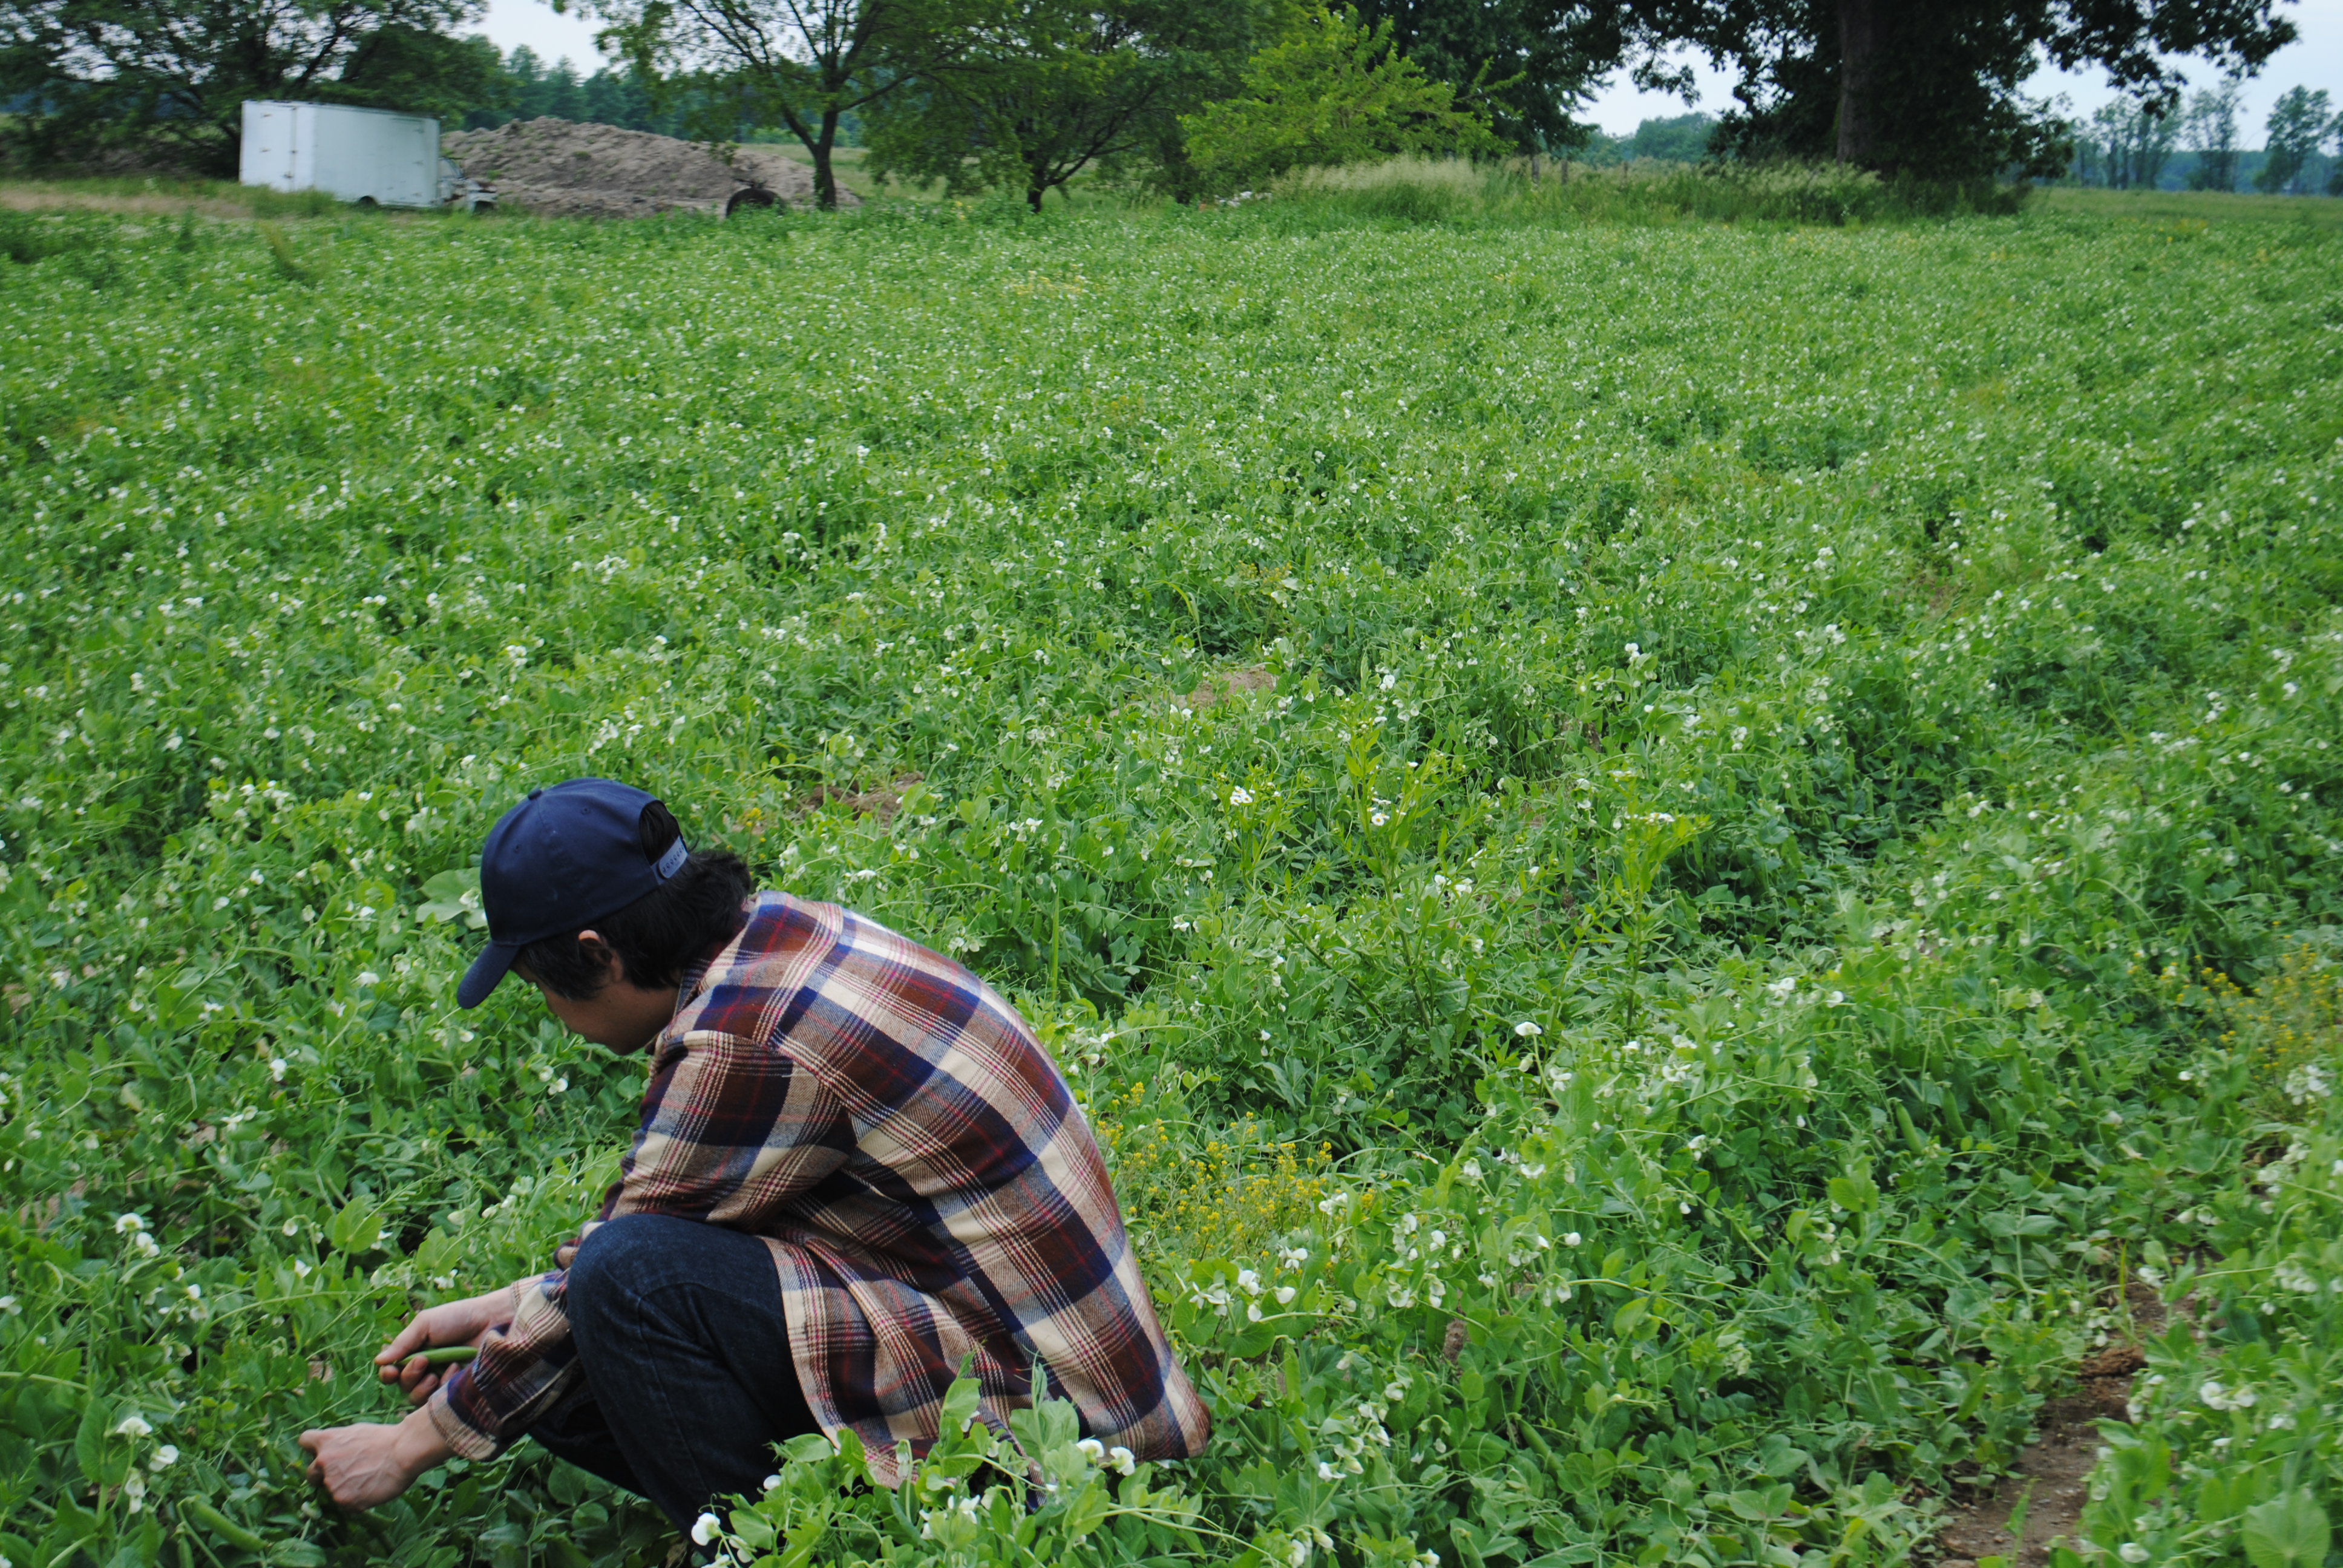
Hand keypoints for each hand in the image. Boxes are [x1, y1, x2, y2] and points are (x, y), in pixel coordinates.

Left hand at [300, 1407, 450, 1509]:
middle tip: (344, 1475)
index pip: (305, 1441)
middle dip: (322, 1476)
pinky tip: (371, 1491)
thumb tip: (334, 1451)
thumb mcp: (357, 1431)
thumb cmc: (386, 1439)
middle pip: (310, 1474)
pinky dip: (356, 1500)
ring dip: (343, 1489)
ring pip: (330, 1491)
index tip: (323, 1452)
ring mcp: (332, 1484)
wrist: (404, 1452)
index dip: (313, 1448)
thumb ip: (338, 1442)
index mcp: (326, 1441)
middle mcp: (323, 1462)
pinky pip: (344, 1504)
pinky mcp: (344, 1501)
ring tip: (366, 1481)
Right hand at [375, 1286, 512, 1404]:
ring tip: (436, 1371)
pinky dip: (442, 1387)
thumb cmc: (459, 1318)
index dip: (387, 1374)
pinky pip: (438, 1401)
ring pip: (417, 1397)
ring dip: (422, 1386)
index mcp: (415, 1352)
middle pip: (403, 1386)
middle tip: (422, 1362)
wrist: (492, 1322)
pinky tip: (455, 1370)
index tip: (390, 1371)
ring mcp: (441, 1382)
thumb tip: (377, 1361)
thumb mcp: (426, 1324)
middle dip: (408, 1376)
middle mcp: (425, 1370)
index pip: (392, 1371)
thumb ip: (403, 1343)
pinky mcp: (455, 1391)